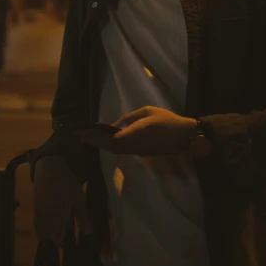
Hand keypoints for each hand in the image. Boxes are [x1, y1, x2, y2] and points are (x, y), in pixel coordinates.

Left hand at [81, 106, 196, 155]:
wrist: (183, 136)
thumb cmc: (167, 120)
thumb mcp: (147, 112)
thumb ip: (130, 118)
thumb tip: (115, 124)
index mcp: (135, 133)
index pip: (111, 139)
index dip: (97, 138)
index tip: (84, 135)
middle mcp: (134, 146)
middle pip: (111, 147)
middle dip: (96, 142)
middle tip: (82, 138)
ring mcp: (138, 152)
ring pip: (116, 151)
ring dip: (103, 146)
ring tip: (91, 140)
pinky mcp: (142, 154)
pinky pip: (123, 152)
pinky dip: (112, 148)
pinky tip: (107, 143)